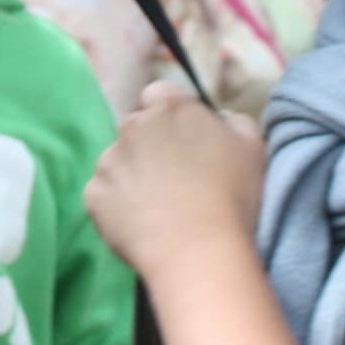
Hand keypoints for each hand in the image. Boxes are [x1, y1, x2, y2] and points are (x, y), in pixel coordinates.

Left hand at [79, 81, 265, 278]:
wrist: (198, 250)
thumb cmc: (232, 196)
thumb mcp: (252, 148)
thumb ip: (234, 120)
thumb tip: (219, 117)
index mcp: (170, 108)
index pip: (160, 94)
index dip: (170, 115)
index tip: (184, 140)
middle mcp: (132, 126)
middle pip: (136, 127)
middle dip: (150, 145)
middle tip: (173, 179)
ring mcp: (108, 160)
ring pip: (117, 161)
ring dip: (132, 174)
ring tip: (156, 207)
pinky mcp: (93, 194)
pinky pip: (102, 193)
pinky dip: (116, 204)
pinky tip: (139, 223)